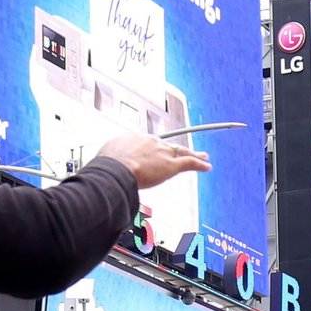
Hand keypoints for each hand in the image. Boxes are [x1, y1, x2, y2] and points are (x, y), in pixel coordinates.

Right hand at [93, 131, 211, 188]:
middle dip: (176, 148)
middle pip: (167, 145)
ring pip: (181, 152)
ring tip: (203, 157)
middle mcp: (150, 142)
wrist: (115, 169)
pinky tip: (207, 166)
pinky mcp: (171, 165)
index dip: (151, 151)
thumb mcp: (105, 160)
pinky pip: (188, 163)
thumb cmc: (105, 167)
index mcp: (133, 138)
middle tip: (183, 150)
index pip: (146, 144)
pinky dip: (199, 165)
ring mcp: (161, 153)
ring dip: (193, 155)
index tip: (152, 156)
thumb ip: (110, 163)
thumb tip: (103, 172)